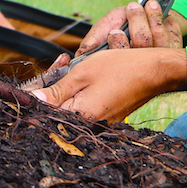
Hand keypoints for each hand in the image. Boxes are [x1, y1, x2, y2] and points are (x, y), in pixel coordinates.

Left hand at [32, 47, 186, 120]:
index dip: (36, 97)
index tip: (30, 85)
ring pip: (70, 105)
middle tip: (58, 63)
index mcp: (80, 117)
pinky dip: (79, 89)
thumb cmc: (120, 68)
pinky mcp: (107, 116)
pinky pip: (84, 104)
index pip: (46, 113)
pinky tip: (81, 72)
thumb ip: (55, 91)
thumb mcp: (82, 73)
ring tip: (68, 62)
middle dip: (49, 87)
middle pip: (56, 110)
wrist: (155, 71)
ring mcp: (100, 122)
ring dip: (64, 86)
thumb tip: (32, 102)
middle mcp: (90, 125)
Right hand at [71, 0, 186, 55]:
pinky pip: (174, 36)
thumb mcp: (104, 28)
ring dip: (154, 19)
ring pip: (160, 41)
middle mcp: (143, 66)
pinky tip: (162, 14)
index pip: (122, 61)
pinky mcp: (174, 50)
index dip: (119, 46)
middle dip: (138, 24)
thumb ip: (93, 40)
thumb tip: (81, 55)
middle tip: (133, 7)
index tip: (115, 31)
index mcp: (123, 66)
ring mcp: (160, 60)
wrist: (143, 14)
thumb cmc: (120, 23)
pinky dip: (168, 23)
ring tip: (150, 4)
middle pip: (142, 46)